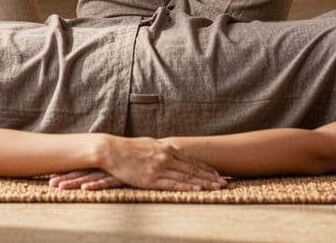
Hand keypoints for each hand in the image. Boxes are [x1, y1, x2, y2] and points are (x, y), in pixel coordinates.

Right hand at [53, 136, 223, 191]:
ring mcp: (159, 168)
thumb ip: (163, 148)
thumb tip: (172, 151)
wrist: (111, 150)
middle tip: (224, 183)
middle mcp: (166, 157)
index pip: (192, 160)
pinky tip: (197, 190)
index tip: (219, 173)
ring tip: (216, 188)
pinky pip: (172, 184)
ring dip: (203, 183)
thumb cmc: (129, 148)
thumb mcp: (149, 144)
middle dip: (210, 176)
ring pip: (186, 177)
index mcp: (167, 148)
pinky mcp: (151, 179)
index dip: (206, 168)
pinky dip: (186, 187)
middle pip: (193, 169)